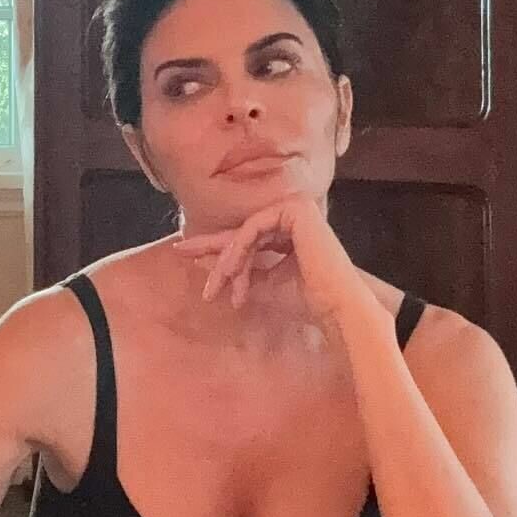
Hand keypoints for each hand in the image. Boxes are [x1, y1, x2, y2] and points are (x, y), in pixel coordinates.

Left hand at [173, 192, 370, 324]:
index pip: (247, 236)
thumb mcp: (266, 283)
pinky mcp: (295, 210)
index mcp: (290, 231)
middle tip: (181, 252)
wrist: (335, 307)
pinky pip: (253, 227)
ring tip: (216, 286)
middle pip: (242, 230)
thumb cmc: (306, 300)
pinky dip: (238, 249)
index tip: (187, 254)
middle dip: (211, 247)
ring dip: (228, 260)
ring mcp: (296, 209)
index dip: (217, 246)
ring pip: (245, 231)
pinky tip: (230, 270)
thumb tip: (213, 265)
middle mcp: (293, 215)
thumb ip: (244, 271)